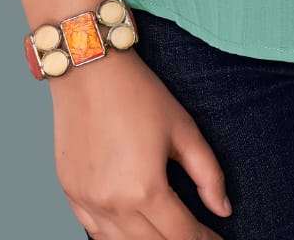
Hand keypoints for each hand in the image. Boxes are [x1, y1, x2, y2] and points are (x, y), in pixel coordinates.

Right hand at [51, 46, 232, 237]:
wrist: (89, 70)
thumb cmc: (138, 94)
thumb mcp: (184, 129)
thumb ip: (208, 174)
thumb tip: (223, 209)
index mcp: (145, 189)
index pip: (181, 235)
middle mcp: (113, 204)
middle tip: (199, 235)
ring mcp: (87, 202)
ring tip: (170, 233)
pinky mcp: (71, 193)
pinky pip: (95, 233)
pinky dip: (117, 237)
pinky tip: (134, 230)